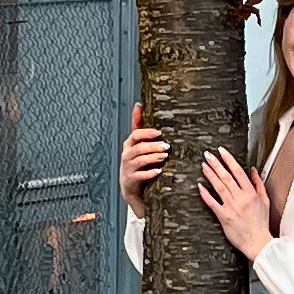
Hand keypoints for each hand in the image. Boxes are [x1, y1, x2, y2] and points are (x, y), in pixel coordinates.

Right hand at [119, 103, 169, 217]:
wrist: (130, 188)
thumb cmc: (136, 164)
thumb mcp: (137, 145)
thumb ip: (139, 127)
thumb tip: (139, 105)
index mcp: (129, 145)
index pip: (135, 134)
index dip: (146, 132)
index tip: (158, 132)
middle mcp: (127, 155)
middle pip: (138, 147)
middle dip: (152, 145)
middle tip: (166, 145)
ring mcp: (127, 168)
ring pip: (139, 160)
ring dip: (152, 157)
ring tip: (164, 156)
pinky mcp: (130, 180)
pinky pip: (139, 175)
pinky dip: (149, 173)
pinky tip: (158, 171)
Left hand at [197, 146, 273, 253]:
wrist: (258, 242)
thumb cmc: (261, 223)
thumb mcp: (265, 201)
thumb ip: (258, 184)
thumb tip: (253, 170)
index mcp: (251, 193)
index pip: (238, 171)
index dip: (229, 160)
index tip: (221, 151)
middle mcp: (241, 198)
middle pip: (226, 177)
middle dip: (216, 164)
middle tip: (207, 155)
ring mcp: (231, 207)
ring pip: (219, 187)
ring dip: (210, 175)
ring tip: (203, 166)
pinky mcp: (223, 216)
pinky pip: (212, 203)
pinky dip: (205, 194)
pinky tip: (199, 186)